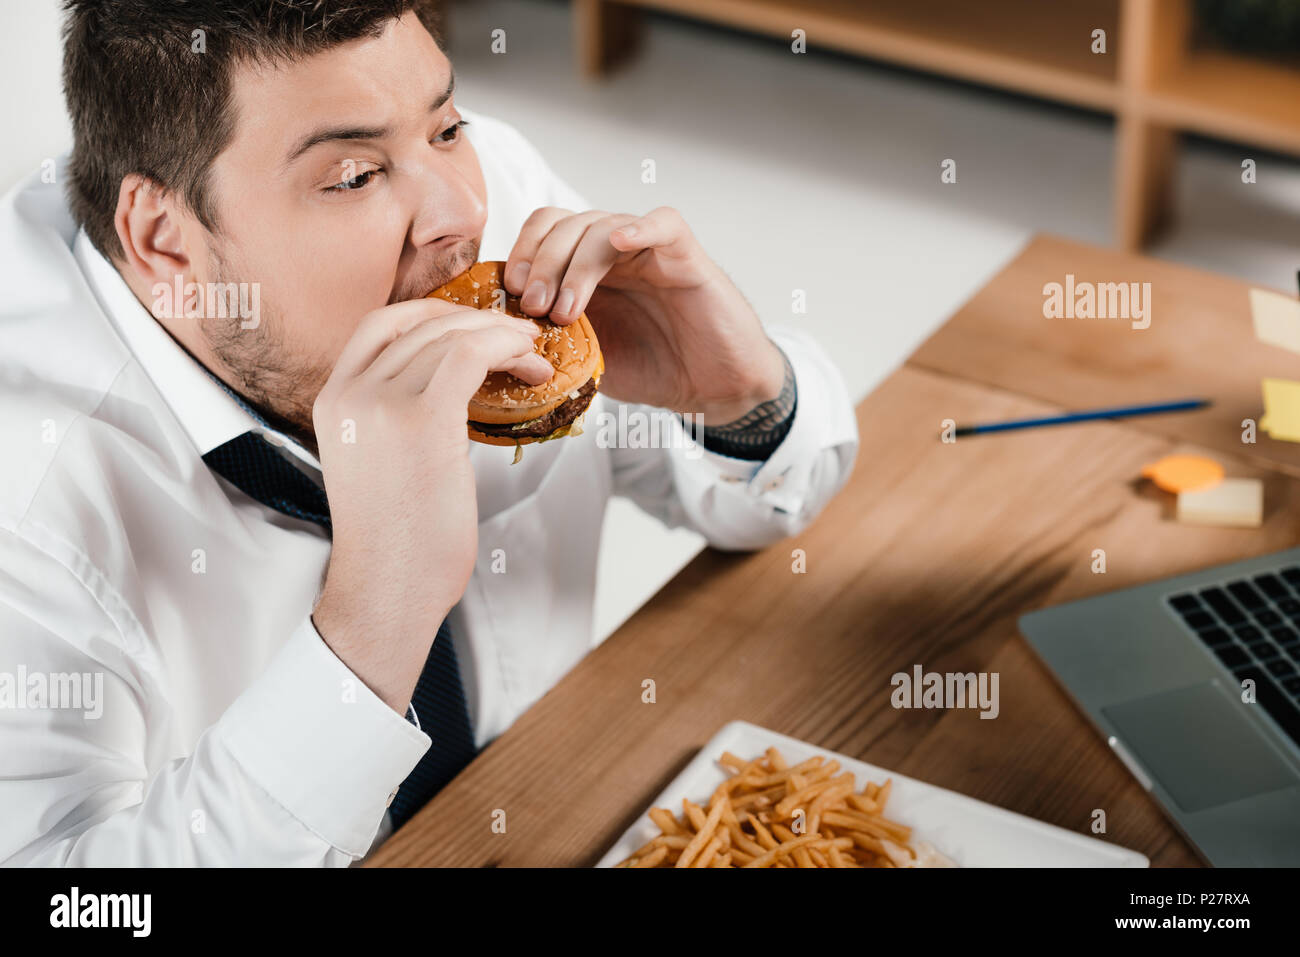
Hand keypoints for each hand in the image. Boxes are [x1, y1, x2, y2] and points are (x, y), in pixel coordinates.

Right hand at [310, 298, 552, 713]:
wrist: (388, 591)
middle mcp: (350, 393)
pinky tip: (529, 364)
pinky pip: (471, 356)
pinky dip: (505, 349)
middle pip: (421, 324)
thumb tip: (450, 394)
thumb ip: (394, 420)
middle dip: (479, 324)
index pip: (381, 326)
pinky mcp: (423, 420)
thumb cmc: (397, 544)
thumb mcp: (377, 464)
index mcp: (332, 400)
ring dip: (503, 339)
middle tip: (520, 340)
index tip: (476, 326)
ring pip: (452, 337)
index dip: (435, 314)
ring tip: (535, 359)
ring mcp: (382, 403)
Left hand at [502, 205, 785, 425]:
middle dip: (539, 261)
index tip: (508, 294)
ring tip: (565, 309)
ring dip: (574, 264)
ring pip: (601, 226)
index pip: (542, 234)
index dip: (520, 255)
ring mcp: (648, 250)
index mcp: (585, 268)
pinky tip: (622, 244)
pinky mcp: (685, 256)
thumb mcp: (585, 358)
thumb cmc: (654, 369)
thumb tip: (502, 340)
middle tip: (533, 304)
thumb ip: (550, 339)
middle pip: (563, 223)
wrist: (711, 387)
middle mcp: (613, 252)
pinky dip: (640, 228)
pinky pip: (663, 224)